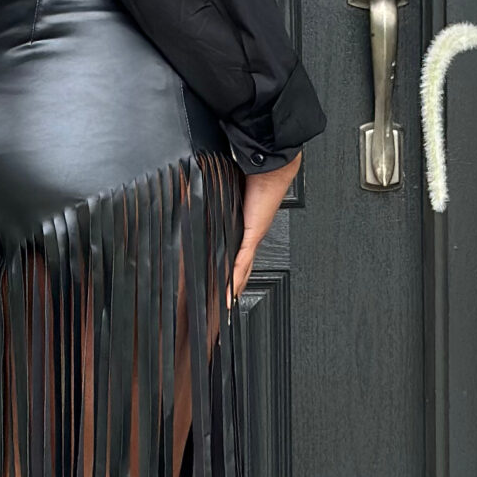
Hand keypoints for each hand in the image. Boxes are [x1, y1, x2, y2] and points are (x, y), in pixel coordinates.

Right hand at [232, 152, 301, 298]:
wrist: (270, 169)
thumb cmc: (256, 178)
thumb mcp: (232, 195)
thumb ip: (221, 202)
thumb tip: (205, 197)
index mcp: (248, 228)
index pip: (239, 256)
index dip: (233, 273)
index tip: (224, 287)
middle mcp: (253, 236)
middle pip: (243, 270)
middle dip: (235, 289)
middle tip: (226, 306)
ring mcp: (253, 238)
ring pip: (243, 271)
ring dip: (235, 290)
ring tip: (226, 306)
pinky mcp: (252, 235)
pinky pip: (241, 261)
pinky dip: (234, 278)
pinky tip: (229, 291)